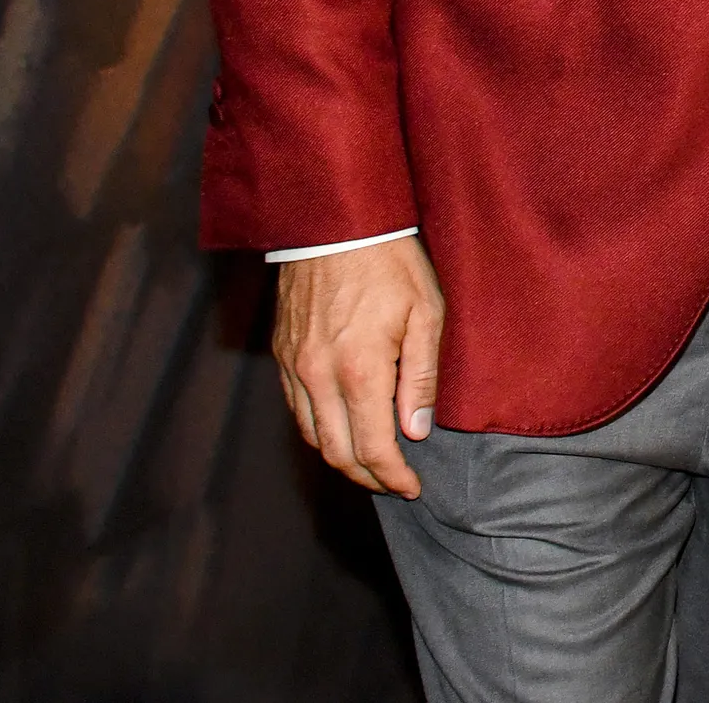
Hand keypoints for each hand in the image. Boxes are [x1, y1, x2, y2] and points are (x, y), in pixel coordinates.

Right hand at [271, 236, 444, 497]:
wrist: (335, 221)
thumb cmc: (390, 262)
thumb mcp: (426, 313)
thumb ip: (420, 378)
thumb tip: (415, 431)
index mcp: (359, 370)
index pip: (372, 449)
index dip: (393, 477)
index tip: (412, 488)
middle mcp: (318, 376)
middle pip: (336, 453)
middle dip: (367, 477)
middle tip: (395, 481)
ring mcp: (295, 366)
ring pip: (312, 435)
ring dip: (341, 457)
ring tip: (372, 460)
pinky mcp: (282, 353)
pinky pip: (297, 408)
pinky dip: (320, 428)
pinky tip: (343, 425)